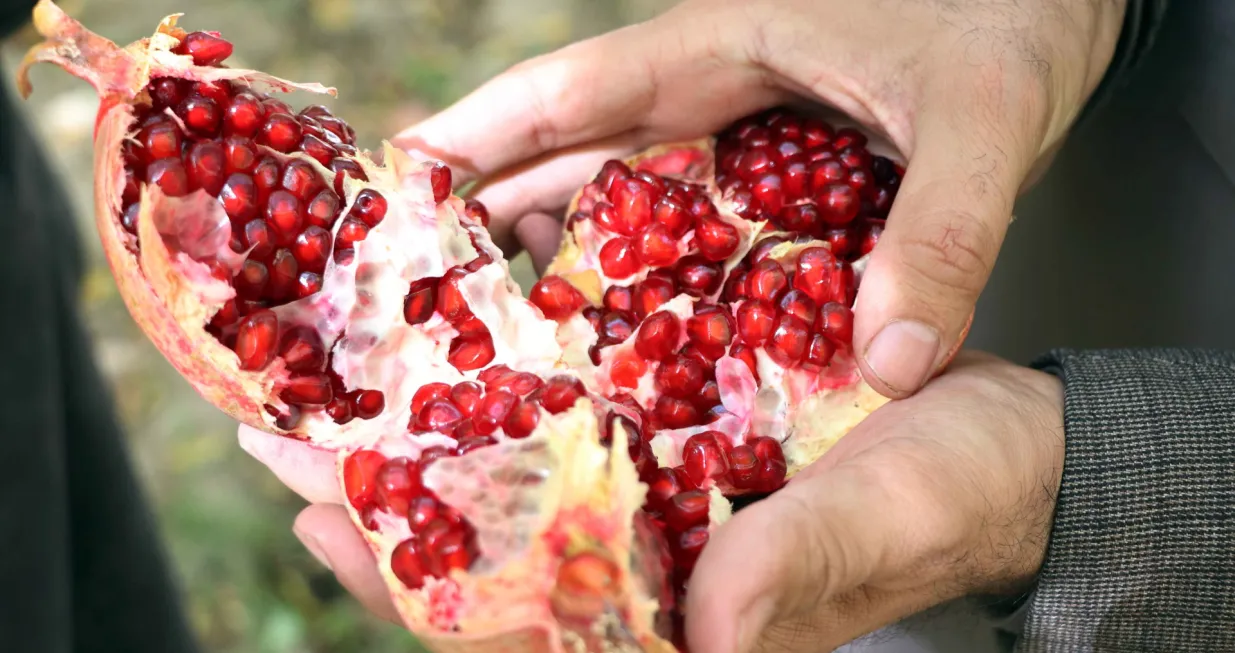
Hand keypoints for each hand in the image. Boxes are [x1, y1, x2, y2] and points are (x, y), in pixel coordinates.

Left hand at [240, 351, 1063, 643]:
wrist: (1000, 439)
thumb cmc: (954, 498)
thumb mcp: (881, 526)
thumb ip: (795, 571)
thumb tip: (713, 628)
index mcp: (677, 612)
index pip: (519, 616)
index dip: (412, 579)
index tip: (320, 523)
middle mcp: (646, 554)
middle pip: (490, 537)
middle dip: (386, 492)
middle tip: (286, 435)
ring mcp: (657, 486)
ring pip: (522, 462)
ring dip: (436, 418)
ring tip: (351, 366)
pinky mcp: (680, 423)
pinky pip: (583, 398)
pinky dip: (525, 361)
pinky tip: (476, 314)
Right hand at [392, 0, 1125, 397]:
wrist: (1059, 4)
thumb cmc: (1011, 19)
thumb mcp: (982, 119)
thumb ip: (944, 233)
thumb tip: (894, 367)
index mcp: (721, 46)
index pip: (571, 89)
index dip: (479, 132)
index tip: (399, 179)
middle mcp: (710, 93)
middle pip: (572, 153)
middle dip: (491, 211)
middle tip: (424, 290)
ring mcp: (737, 138)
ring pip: (623, 199)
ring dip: (563, 254)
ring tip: (502, 332)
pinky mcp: (772, 180)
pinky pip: (690, 233)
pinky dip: (651, 279)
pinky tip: (628, 338)